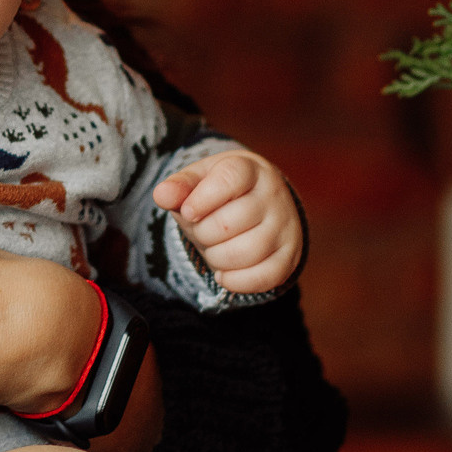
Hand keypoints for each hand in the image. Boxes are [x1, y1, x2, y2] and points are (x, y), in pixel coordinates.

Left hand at [153, 149, 301, 295]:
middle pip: (229, 224)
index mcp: (249, 169)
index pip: (228, 180)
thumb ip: (178, 187)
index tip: (188, 212)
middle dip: (203, 234)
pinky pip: (265, 277)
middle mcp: (273, 195)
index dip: (202, 199)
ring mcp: (286, 226)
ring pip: (245, 253)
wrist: (257, 205)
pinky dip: (236, 282)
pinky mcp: (290, 255)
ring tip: (213, 249)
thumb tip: (162, 195)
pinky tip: (223, 274)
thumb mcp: (197, 181)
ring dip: (217, 258)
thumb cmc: (218, 193)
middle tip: (201, 230)